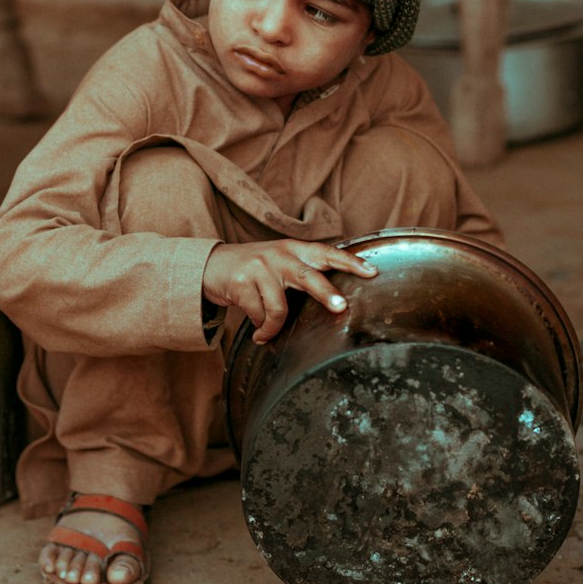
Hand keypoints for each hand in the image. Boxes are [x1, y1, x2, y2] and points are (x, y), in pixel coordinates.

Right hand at [202, 239, 376, 344]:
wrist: (210, 265)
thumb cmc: (253, 269)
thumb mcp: (279, 263)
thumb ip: (303, 272)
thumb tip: (335, 300)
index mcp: (294, 250)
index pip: (327, 253)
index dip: (350, 262)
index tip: (372, 271)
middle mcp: (279, 255)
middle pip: (308, 276)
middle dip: (326, 293)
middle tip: (341, 307)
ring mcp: (259, 268)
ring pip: (279, 307)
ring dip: (274, 327)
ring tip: (267, 333)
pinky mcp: (241, 282)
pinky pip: (258, 315)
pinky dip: (260, 329)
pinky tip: (257, 332)